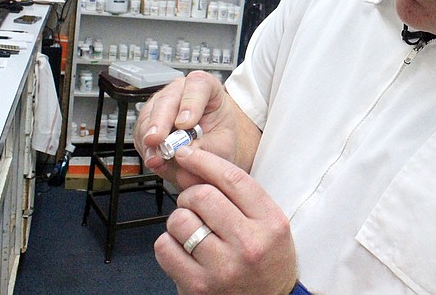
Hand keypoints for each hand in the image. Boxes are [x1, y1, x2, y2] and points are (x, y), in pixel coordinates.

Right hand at [134, 70, 260, 188]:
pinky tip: (154, 158)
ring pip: (150, 114)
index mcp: (208, 88)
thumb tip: (184, 151)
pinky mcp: (149, 120)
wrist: (212, 144)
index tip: (186, 124)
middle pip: (167, 98)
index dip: (190, 103)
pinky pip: (141, 131)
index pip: (198, 84)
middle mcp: (182, 91)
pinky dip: (146, 147)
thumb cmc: (220, 136)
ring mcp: (162, 103)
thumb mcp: (222, 144)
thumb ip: (206, 146)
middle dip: (160, 122)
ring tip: (157, 157)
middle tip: (157, 140)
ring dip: (150, 139)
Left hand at [156, 145, 297, 294]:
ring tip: (192, 231)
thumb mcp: (268, 223)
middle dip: (191, 195)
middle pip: (202, 196)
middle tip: (195, 205)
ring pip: (180, 221)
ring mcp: (222, 267)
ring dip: (179, 221)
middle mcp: (248, 244)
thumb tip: (192, 166)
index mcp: (270, 222)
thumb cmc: (267, 261)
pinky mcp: (198, 286)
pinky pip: (165, 248)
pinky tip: (183, 250)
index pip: (233, 179)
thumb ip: (236, 195)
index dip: (205, 161)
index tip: (188, 154)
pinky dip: (168, 244)